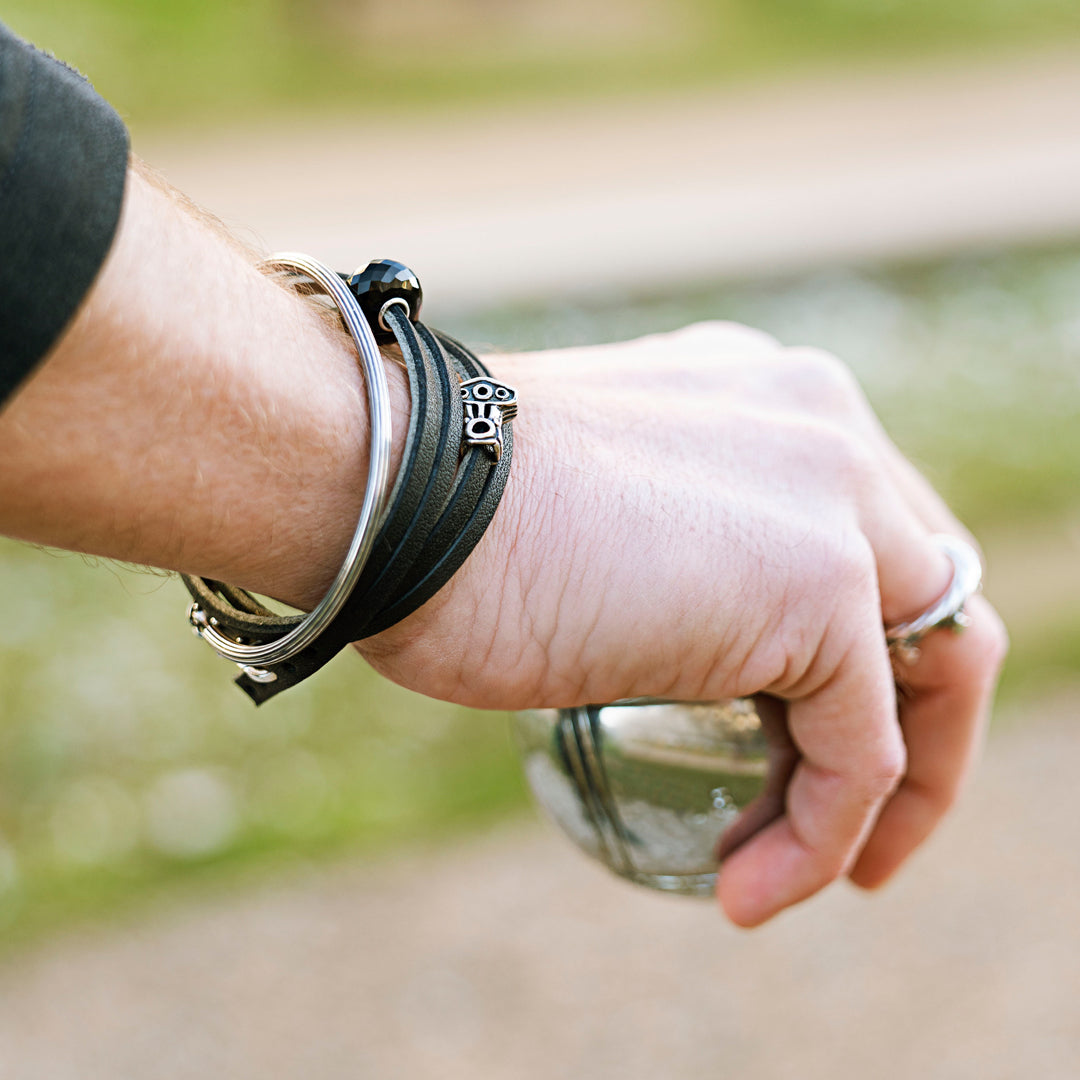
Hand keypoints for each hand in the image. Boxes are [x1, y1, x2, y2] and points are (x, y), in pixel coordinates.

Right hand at [359, 322, 1007, 925]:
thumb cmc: (440, 514)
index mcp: (765, 405)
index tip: (796, 734)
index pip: (870, 532)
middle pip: (929, 595)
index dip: (860, 645)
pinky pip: (861, 750)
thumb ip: (672, 550)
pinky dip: (821, 838)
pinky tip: (745, 892)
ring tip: (792, 874)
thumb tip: (677, 639)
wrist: (388, 488)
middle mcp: (821, 430)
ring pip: (934, 668)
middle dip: (910, 718)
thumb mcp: (593, 519)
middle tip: (834, 819)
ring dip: (888, 798)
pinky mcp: (820, 586)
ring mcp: (831, 500)